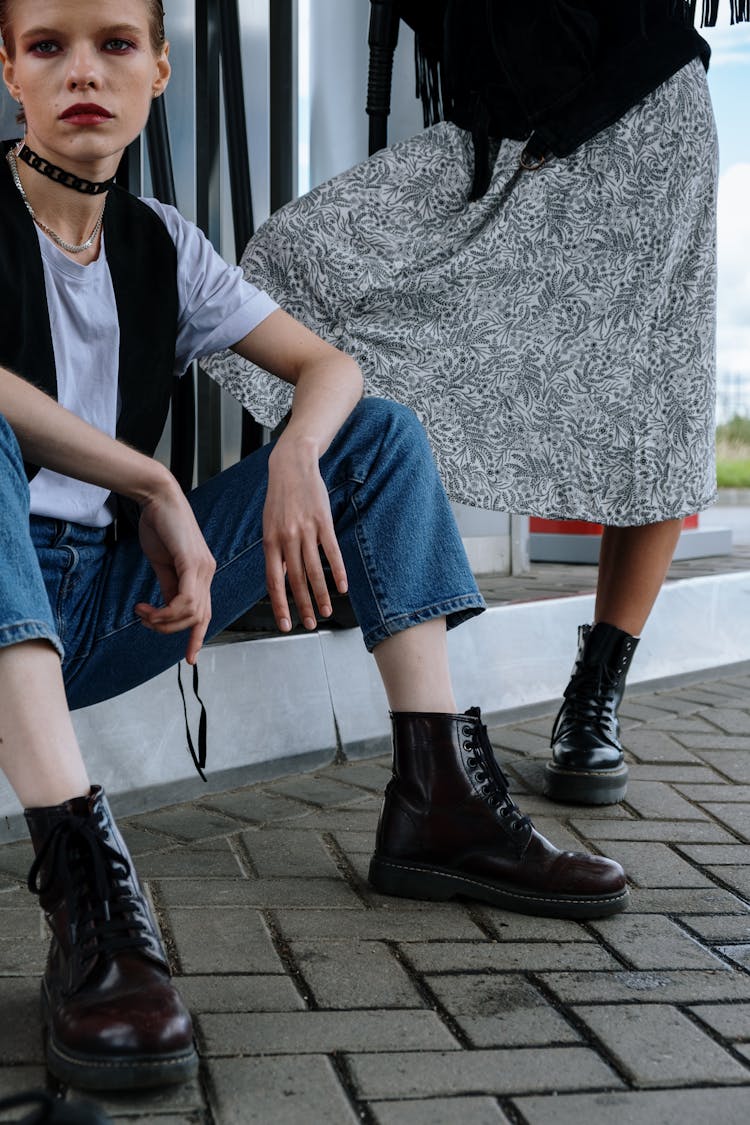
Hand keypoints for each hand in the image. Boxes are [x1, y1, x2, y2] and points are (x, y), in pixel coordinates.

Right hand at [133, 477, 215, 663]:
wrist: (157, 498)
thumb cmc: (159, 525)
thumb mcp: (163, 563)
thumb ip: (168, 586)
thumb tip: (165, 608)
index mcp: (201, 573)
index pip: (205, 612)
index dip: (197, 637)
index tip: (190, 658)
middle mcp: (207, 572)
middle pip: (198, 618)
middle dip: (171, 630)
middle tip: (146, 622)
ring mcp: (202, 568)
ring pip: (192, 613)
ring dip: (164, 621)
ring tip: (143, 613)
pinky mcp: (192, 562)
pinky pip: (186, 599)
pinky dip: (167, 610)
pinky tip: (147, 607)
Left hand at [263, 437, 347, 632]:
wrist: (291, 466)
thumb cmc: (280, 498)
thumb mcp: (269, 526)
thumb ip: (276, 553)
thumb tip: (281, 578)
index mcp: (270, 542)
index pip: (273, 581)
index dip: (280, 605)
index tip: (286, 623)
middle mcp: (287, 538)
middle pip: (296, 580)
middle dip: (303, 606)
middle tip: (311, 623)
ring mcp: (306, 530)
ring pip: (314, 570)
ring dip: (321, 594)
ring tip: (327, 611)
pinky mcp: (323, 522)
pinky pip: (331, 552)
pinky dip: (337, 571)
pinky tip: (342, 586)